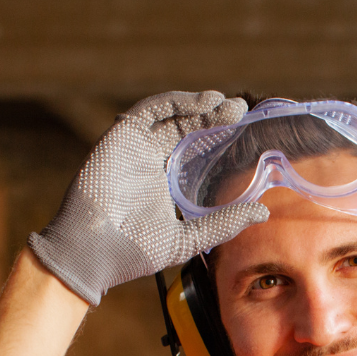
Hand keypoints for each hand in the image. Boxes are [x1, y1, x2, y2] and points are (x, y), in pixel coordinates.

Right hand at [28, 90, 268, 305]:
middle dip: (215, 119)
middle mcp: (152, 162)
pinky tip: (204, 103)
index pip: (197, 153)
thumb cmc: (135, 252)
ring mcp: (136, 147)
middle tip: (241, 110)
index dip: (220, 140)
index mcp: (166, 183)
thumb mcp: (190, 237)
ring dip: (200, 107)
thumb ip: (224, 223)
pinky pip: (152, 110)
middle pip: (188, 130)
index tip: (246, 133)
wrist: (94, 253)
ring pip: (173, 116)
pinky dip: (177, 102)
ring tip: (227, 105)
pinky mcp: (122, 137)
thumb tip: (262, 213)